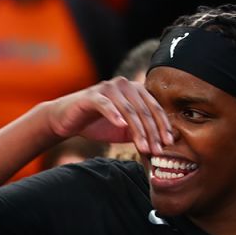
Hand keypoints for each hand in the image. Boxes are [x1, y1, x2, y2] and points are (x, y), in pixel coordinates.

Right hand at [43, 77, 172, 155]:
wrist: (66, 120)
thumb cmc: (96, 124)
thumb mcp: (124, 129)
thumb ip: (141, 131)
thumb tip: (162, 144)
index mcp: (136, 90)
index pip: (155, 108)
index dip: (163, 126)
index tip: (169, 143)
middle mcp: (125, 85)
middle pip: (144, 110)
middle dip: (152, 132)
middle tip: (157, 150)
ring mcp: (108, 88)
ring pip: (129, 110)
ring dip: (138, 131)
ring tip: (142, 147)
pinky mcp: (92, 96)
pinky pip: (106, 105)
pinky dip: (114, 115)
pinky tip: (121, 126)